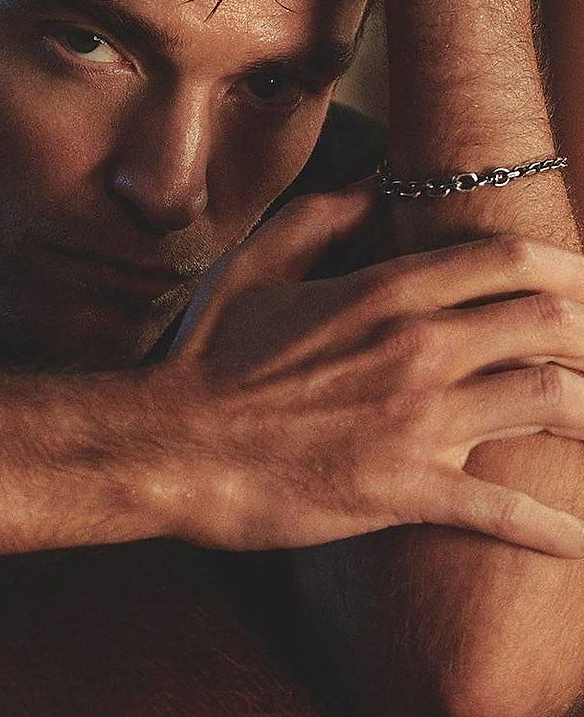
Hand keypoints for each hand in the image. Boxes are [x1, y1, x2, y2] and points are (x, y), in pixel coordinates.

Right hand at [144, 184, 583, 557]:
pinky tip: (581, 537)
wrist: (173, 446)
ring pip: (549, 403)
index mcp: (385, 293)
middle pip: (549, 323)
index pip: (508, 261)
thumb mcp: (256, 265)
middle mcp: (416, 349)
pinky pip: (503, 510)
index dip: (570, 265)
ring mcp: (416, 421)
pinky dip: (556, 527)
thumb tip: (377, 179)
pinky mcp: (403, 490)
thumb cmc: (209, 354)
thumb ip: (323, 216)